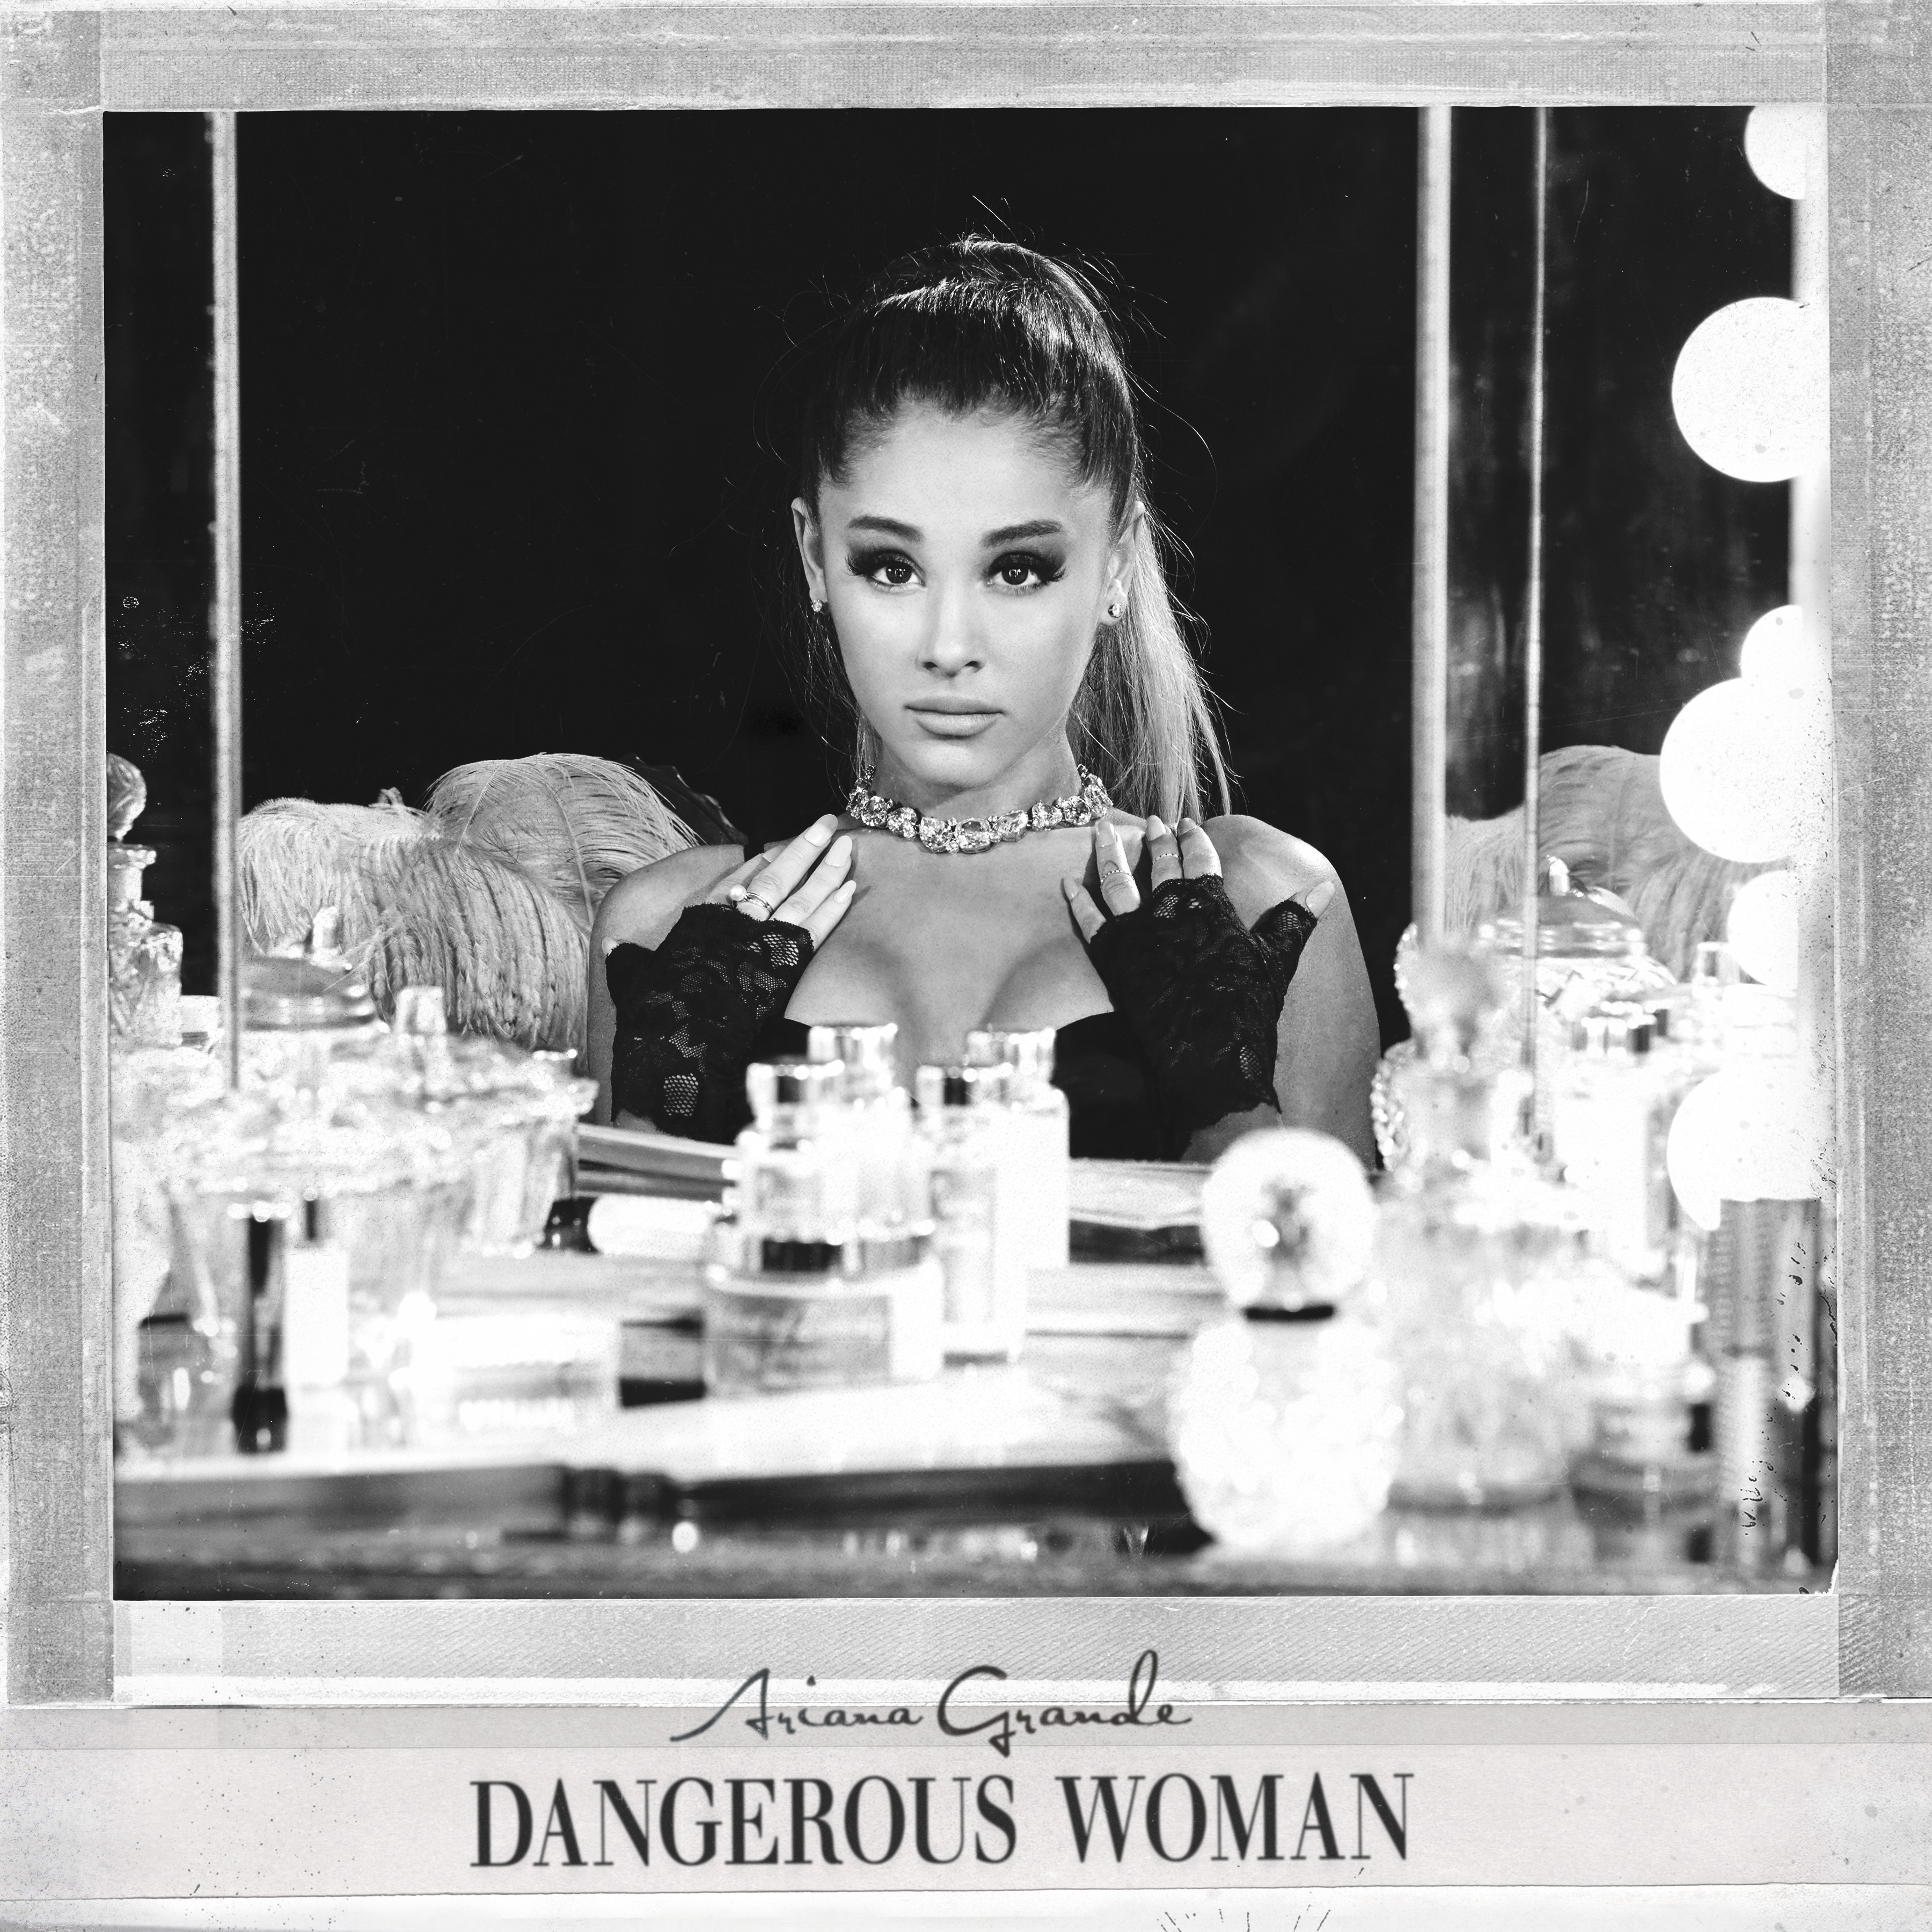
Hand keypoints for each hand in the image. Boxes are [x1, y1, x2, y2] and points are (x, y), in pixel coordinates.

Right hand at [605, 817, 854, 1140]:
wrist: (680, 1042)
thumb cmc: (655, 1013)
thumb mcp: (633, 980)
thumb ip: (628, 960)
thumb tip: (613, 947)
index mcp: (699, 921)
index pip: (731, 881)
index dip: (756, 862)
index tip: (775, 846)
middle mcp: (733, 923)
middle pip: (773, 878)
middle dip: (802, 849)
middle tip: (825, 824)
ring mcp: (761, 941)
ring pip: (800, 896)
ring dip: (826, 869)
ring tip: (847, 846)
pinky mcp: (784, 965)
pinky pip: (815, 929)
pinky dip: (833, 907)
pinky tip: (851, 888)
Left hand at [1063, 814, 1334, 1154]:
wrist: (1211, 1057)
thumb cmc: (1249, 1010)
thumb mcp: (1276, 960)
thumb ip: (1294, 918)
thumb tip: (1323, 887)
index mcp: (1210, 903)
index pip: (1200, 857)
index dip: (1193, 839)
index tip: (1187, 824)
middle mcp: (1170, 909)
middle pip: (1158, 861)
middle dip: (1155, 838)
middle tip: (1151, 821)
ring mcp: (1136, 931)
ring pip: (1116, 879)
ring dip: (1108, 851)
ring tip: (1100, 829)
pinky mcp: (1111, 958)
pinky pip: (1087, 921)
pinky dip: (1076, 900)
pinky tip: (1068, 883)